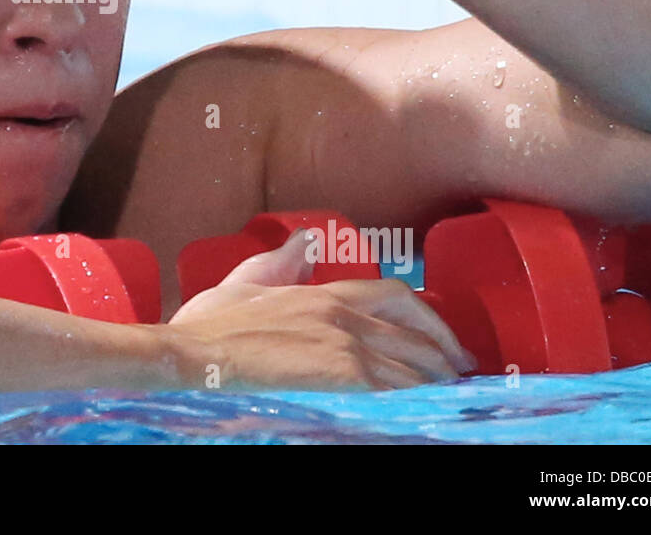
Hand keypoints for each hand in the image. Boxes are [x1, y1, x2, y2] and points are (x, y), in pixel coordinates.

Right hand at [164, 231, 477, 389]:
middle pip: (415, 332)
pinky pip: (398, 388)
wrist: (191, 359)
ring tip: (448, 396)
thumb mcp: (243, 287)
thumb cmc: (207, 329)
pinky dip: (418, 397)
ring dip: (435, 380)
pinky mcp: (344, 378)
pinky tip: (424, 408)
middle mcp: (344, 315)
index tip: (442, 338)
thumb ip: (279, 264)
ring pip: (412, 364)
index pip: (397, 296)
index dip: (429, 318)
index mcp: (324, 292)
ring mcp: (346, 347)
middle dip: (444, 353)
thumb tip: (306, 240)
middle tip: (459, 372)